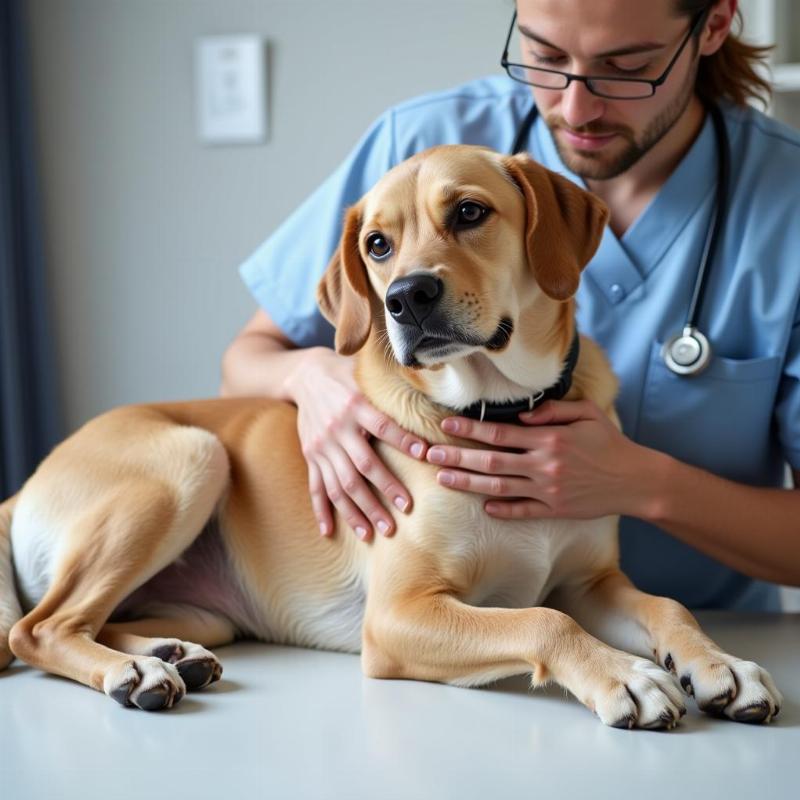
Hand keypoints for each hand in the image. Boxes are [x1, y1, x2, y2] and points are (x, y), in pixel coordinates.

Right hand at [287, 347, 426, 539]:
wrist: (304, 374)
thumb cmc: (346, 375)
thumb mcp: (366, 375)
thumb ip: (393, 387)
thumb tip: (431, 385)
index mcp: (355, 405)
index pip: (382, 426)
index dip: (402, 440)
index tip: (425, 454)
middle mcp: (337, 428)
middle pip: (363, 466)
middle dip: (385, 490)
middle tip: (406, 510)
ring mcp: (321, 446)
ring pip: (340, 485)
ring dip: (358, 511)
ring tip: (376, 532)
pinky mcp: (311, 456)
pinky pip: (315, 487)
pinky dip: (322, 510)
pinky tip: (329, 532)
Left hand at [425, 399, 650, 519]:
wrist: (636, 480)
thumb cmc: (610, 443)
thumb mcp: (586, 414)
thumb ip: (551, 411)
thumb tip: (520, 414)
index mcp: (548, 439)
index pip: (499, 433)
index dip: (470, 429)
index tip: (446, 426)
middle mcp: (544, 466)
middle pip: (491, 461)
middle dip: (457, 457)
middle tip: (430, 454)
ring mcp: (547, 491)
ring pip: (499, 487)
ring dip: (468, 483)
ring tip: (443, 479)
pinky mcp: (555, 511)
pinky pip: (522, 512)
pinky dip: (501, 509)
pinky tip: (482, 506)